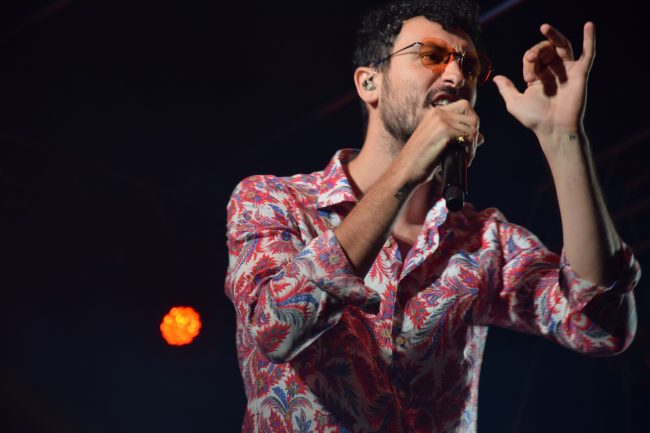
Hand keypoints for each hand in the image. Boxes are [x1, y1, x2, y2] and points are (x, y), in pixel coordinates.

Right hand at [397, 99, 481, 184]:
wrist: (405, 170)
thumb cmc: (421, 161)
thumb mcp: (440, 143)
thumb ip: (457, 136)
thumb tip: (482, 137)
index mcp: (435, 113)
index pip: (465, 106)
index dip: (471, 122)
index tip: (468, 140)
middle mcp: (438, 113)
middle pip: (472, 115)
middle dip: (475, 132)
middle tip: (469, 150)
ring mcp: (441, 121)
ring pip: (473, 128)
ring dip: (473, 145)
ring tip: (467, 158)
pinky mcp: (444, 132)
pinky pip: (469, 138)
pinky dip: (471, 151)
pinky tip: (465, 160)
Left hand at [493, 22, 595, 142]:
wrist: (553, 129)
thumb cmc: (534, 119)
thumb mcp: (514, 103)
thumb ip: (506, 89)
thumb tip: (496, 77)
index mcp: (537, 77)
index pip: (532, 59)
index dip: (529, 60)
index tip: (528, 74)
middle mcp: (553, 71)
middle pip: (546, 49)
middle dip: (538, 49)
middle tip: (531, 56)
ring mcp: (567, 71)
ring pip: (562, 47)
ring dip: (554, 36)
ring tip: (545, 28)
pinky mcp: (580, 74)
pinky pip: (588, 54)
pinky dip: (590, 39)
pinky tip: (589, 26)